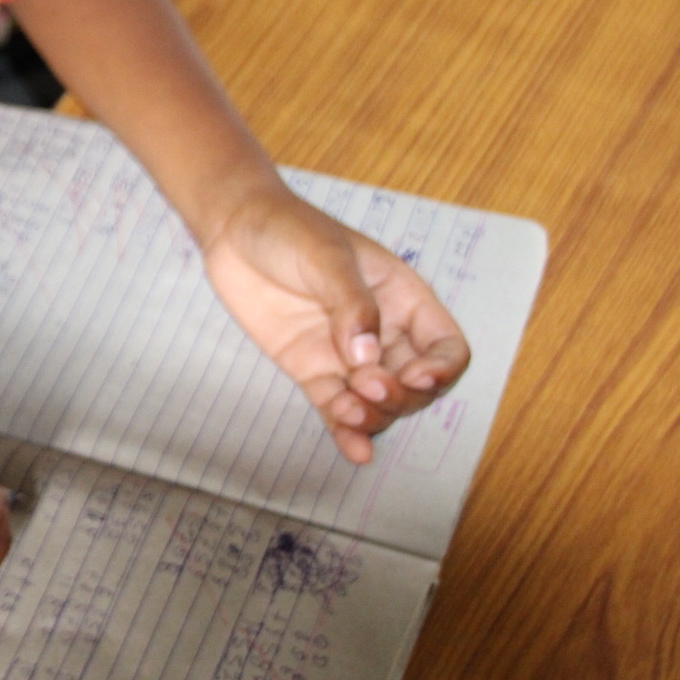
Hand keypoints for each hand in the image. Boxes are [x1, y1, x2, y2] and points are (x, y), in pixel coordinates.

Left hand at [202, 186, 470, 463]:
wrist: (234, 229)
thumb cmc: (289, 228)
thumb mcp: (327, 256)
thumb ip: (351, 305)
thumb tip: (368, 357)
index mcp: (403, 298)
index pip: (445, 346)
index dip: (442, 369)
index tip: (416, 376)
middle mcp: (383, 332)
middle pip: (415, 385)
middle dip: (400, 396)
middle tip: (368, 387)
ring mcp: (345, 355)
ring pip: (377, 403)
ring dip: (372, 416)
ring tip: (348, 412)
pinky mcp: (311, 369)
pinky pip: (335, 407)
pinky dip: (346, 430)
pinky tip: (354, 451)